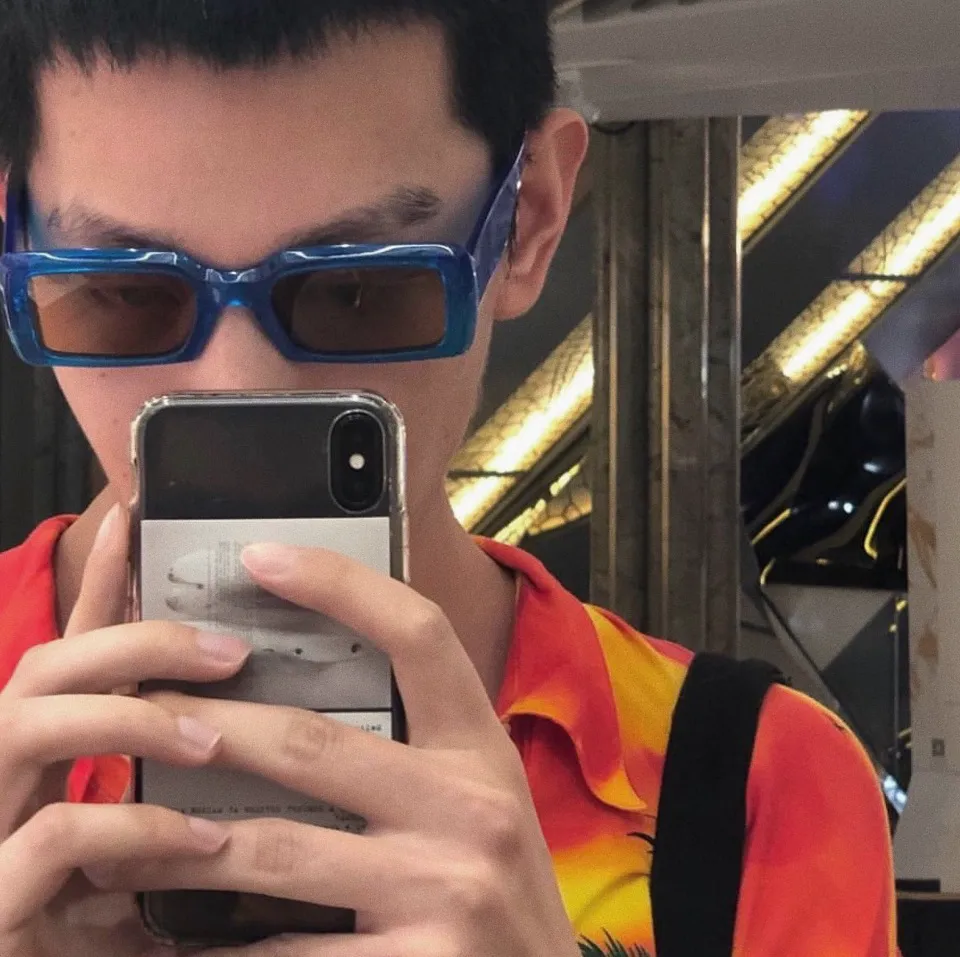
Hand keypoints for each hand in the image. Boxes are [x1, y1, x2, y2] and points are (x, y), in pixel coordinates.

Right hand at [0, 507, 251, 956]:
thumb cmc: (96, 927)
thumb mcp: (144, 840)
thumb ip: (172, 780)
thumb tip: (247, 720)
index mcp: (38, 763)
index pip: (65, 652)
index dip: (97, 581)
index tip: (136, 517)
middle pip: (42, 668)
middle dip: (133, 641)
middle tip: (228, 648)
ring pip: (28, 723)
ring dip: (133, 718)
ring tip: (214, 734)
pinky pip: (57, 831)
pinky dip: (139, 827)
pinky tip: (202, 841)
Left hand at [89, 542, 580, 956]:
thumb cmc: (495, 882)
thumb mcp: (479, 795)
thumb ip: (415, 748)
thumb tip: (305, 691)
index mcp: (482, 749)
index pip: (418, 635)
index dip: (340, 585)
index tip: (262, 557)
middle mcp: (472, 807)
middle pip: (312, 742)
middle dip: (208, 725)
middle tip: (141, 713)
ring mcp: (445, 890)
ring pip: (274, 849)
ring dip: (181, 846)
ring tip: (123, 841)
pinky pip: (284, 954)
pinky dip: (219, 946)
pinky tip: (178, 939)